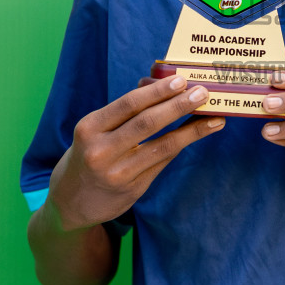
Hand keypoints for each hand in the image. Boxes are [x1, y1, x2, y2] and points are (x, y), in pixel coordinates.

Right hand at [45, 75, 223, 231]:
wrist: (70, 204)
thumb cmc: (87, 155)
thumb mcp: (93, 131)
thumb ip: (123, 112)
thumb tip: (161, 84)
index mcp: (88, 129)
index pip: (127, 105)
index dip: (156, 92)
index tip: (181, 80)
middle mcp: (101, 152)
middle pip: (147, 123)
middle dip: (178, 106)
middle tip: (203, 93)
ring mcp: (118, 173)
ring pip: (162, 146)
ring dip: (192, 129)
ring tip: (214, 117)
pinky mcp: (133, 189)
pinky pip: (163, 161)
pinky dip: (181, 144)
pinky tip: (198, 133)